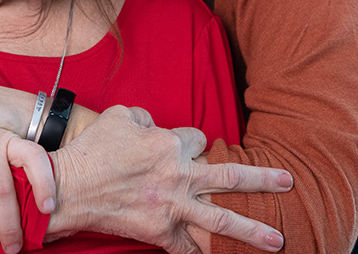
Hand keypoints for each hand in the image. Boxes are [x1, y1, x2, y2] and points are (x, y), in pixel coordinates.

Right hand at [48, 106, 290, 252]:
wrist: (69, 188)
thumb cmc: (93, 150)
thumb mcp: (120, 117)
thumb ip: (144, 117)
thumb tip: (154, 124)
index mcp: (169, 145)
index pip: (198, 139)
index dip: (195, 142)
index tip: (190, 147)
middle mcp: (178, 176)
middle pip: (230, 178)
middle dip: (263, 180)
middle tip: (288, 183)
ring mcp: (172, 207)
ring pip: (222, 221)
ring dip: (253, 231)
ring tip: (279, 239)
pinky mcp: (159, 233)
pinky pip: (188, 249)